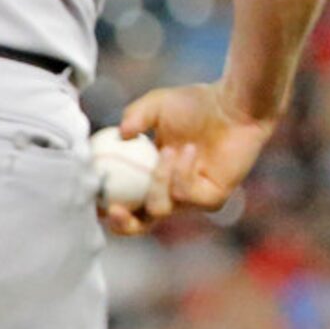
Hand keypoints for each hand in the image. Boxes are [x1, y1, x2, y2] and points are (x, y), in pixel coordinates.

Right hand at [114, 82, 275, 235]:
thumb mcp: (154, 107)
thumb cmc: (197, 102)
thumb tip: (118, 136)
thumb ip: (133, 118)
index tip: (93, 196)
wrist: (236, 103)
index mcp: (152, 178)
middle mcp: (171, 194)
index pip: (125, 204)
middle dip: (123, 223)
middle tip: (113, 209)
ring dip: (158, 180)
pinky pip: (185, 196)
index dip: (107, 206)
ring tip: (170, 150)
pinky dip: (181, 174)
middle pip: (140, 226)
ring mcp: (192, 199)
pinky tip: (190, 150)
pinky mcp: (213, 199)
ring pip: (160, 208)